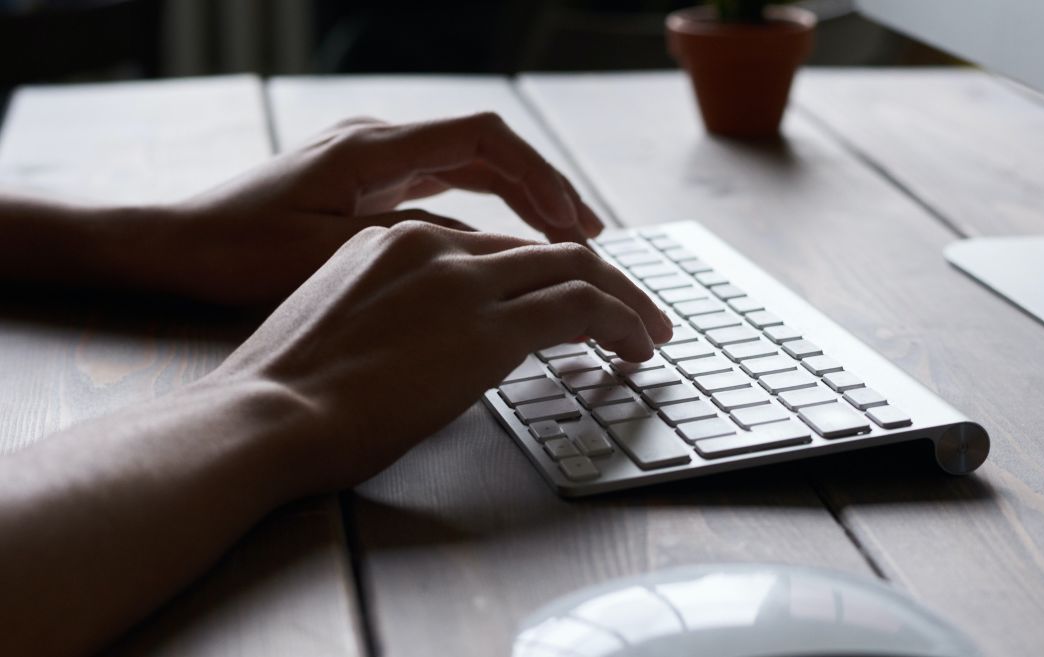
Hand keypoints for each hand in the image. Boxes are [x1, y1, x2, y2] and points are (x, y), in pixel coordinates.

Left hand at [130, 113, 603, 304]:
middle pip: (485, 150)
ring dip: (518, 200)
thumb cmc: (238, 252)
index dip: (540, 177)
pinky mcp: (361, 187)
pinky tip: (501, 248)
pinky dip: (481, 213)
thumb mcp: (334, 255)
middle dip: (543, 189)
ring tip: (563, 239)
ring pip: (466, 169)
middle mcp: (376, 143)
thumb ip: (417, 246)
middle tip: (588, 235)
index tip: (575, 221)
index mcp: (373, 149)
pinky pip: (440, 188)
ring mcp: (369, 162)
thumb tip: (494, 254)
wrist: (172, 247)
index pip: (484, 139)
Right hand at [213, 221, 671, 492]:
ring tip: (649, 333)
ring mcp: (462, 278)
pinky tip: (636, 347)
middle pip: (543, 251)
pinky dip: (621, 320)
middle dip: (600, 281)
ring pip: (575, 270)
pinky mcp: (489, 324)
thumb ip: (393, 314)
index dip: (541, 276)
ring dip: (623, 300)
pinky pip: (581, 307)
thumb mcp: (340, 327)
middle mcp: (432, 243)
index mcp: (392, 239)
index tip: (568, 304)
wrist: (264, 415)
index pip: (494, 249)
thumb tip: (432, 344)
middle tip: (635, 313)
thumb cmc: (285, 394)